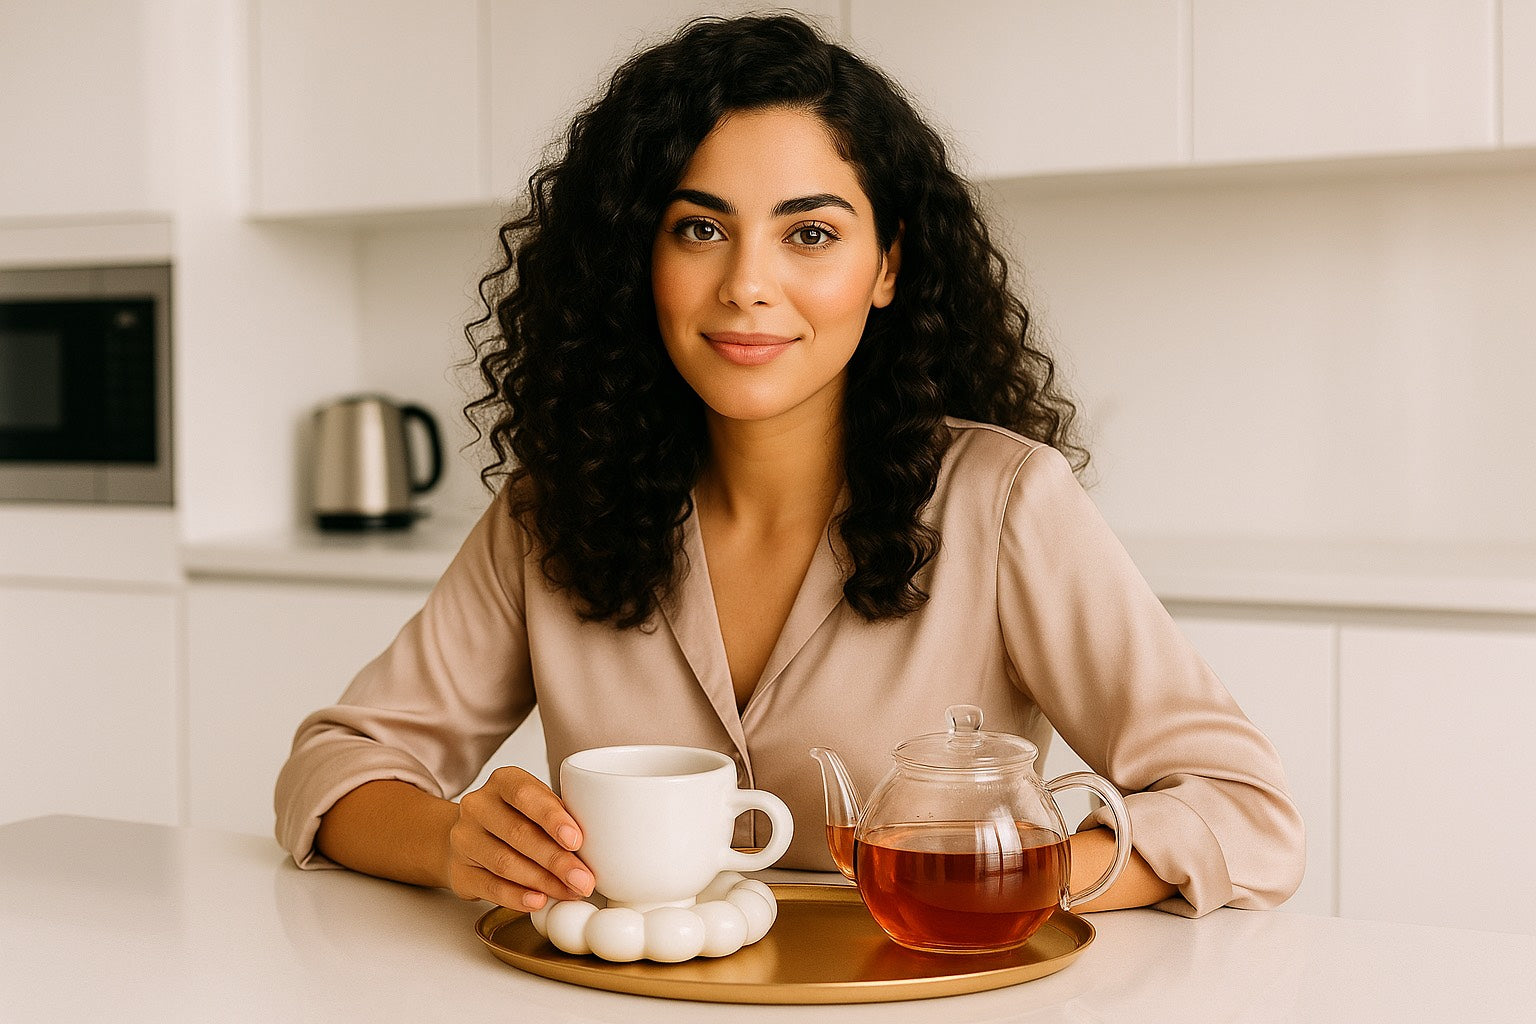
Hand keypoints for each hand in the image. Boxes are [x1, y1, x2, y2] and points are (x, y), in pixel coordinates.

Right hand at [445, 766, 594, 911]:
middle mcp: (478, 806)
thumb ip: (563, 817)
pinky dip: (517, 897)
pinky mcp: (458, 871)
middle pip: (518, 834)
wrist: (471, 838)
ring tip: (570, 892)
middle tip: (583, 879)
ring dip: (543, 882)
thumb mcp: (539, 806)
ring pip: (505, 863)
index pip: (525, 795)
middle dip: (556, 860)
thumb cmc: (517, 819)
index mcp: (503, 781)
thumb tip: (601, 846)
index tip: (577, 840)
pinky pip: (489, 887)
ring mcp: (464, 839)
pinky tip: (538, 901)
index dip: (552, 818)